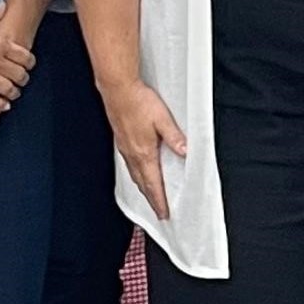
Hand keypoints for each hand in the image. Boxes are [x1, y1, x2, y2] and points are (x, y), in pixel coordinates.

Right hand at [0, 4, 34, 110]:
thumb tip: (4, 7)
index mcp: (0, 44)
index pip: (26, 58)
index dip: (30, 63)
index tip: (28, 65)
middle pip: (20, 75)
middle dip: (23, 78)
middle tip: (22, 79)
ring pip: (8, 89)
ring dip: (14, 92)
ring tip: (14, 92)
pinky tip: (3, 104)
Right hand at [100, 79, 187, 221]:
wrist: (117, 90)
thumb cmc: (139, 102)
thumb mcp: (163, 119)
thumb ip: (174, 137)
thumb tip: (186, 152)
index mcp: (143, 152)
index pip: (153, 183)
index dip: (159, 200)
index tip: (164, 213)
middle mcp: (132, 154)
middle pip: (142, 183)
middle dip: (151, 199)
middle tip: (159, 212)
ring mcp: (124, 148)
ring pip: (134, 175)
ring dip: (143, 188)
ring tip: (150, 197)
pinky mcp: (121, 140)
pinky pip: (129, 165)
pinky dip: (136, 175)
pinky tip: (138, 173)